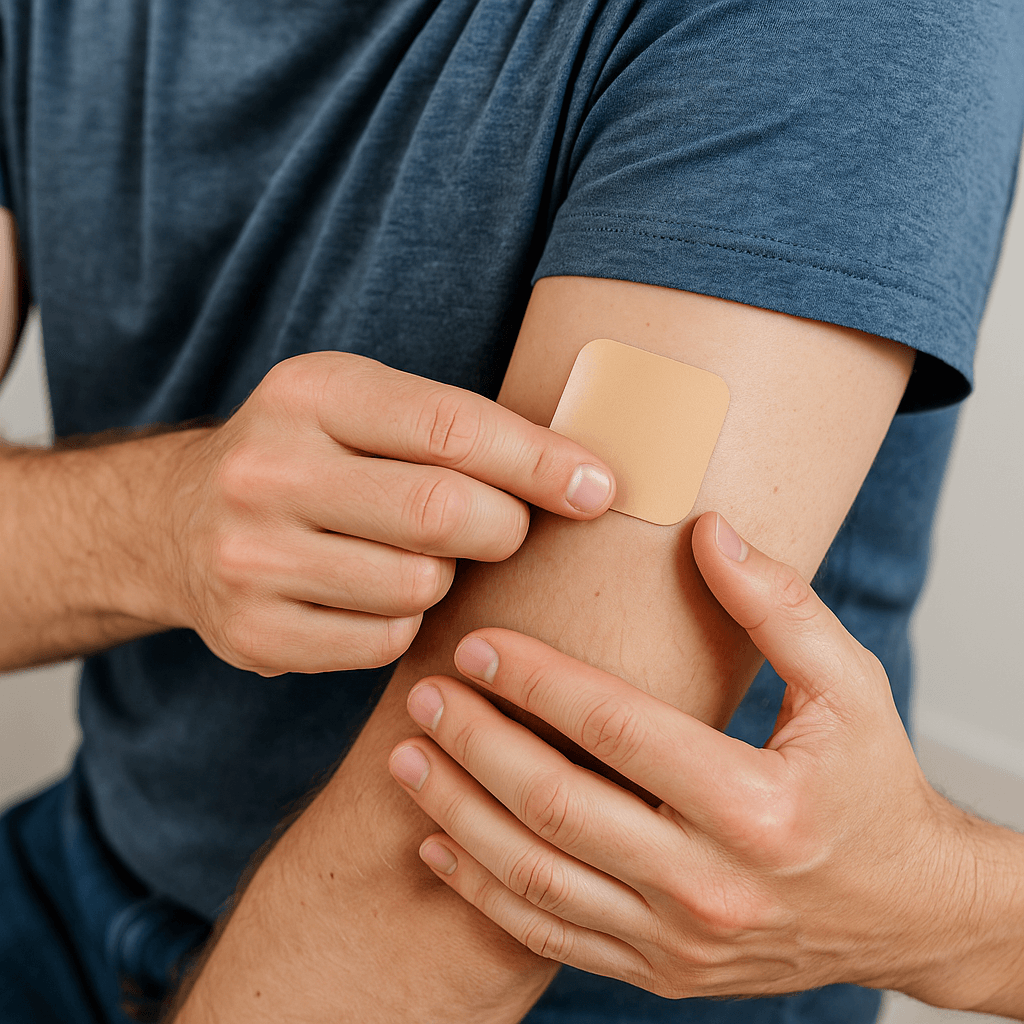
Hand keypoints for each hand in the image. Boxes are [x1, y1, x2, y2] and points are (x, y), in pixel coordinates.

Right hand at [156, 351, 614, 674]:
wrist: (180, 521)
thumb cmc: (312, 458)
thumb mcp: (362, 407)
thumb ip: (456, 428)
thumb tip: (584, 474)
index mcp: (309, 392)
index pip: (450, 428)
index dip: (539, 462)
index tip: (598, 488)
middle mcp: (268, 470)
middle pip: (442, 513)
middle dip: (504, 527)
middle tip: (507, 528)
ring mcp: (251, 557)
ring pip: (419, 585)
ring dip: (446, 576)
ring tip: (418, 555)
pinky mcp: (253, 633)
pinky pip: (384, 642)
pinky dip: (405, 622)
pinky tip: (378, 594)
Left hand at [388, 511, 1000, 1005]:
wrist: (908, 911)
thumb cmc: (875, 787)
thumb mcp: (850, 685)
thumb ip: (779, 606)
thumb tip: (708, 531)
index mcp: (758, 807)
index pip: (616, 728)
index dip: (535, 680)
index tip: (478, 642)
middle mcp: (711, 885)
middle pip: (556, 807)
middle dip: (475, 744)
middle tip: (425, 693)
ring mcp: (678, 940)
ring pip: (536, 879)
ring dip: (458, 814)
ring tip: (407, 760)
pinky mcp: (659, 971)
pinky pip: (549, 937)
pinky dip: (482, 891)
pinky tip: (439, 843)